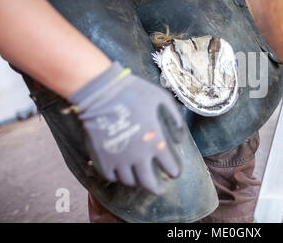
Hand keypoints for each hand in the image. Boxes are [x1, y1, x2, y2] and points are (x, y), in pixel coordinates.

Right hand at [68, 62, 185, 194]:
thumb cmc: (133, 92)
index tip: (174, 173)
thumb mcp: (161, 98)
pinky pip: (111, 176)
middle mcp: (139, 155)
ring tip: (138, 178)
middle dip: (155, 188)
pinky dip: (117, 177)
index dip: (173, 171)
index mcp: (155, 141)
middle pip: (149, 182)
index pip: (169, 166)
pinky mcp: (102, 158)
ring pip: (129, 181)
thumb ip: (174, 116)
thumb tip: (180, 135)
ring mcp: (119, 159)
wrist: (102, 93)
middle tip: (158, 189)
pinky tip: (120, 172)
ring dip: (136, 181)